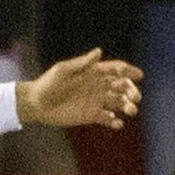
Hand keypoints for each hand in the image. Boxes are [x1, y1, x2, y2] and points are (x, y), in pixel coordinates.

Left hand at [16, 47, 140, 128]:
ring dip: (128, 106)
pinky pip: (108, 119)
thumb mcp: (63, 70)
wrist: (37, 104)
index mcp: (93, 72)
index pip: (116, 69)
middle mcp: (98, 86)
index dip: (129, 71)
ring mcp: (96, 101)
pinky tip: (117, 123)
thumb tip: (99, 51)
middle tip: (135, 97)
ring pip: (119, 103)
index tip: (138, 75)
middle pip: (122, 87)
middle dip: (131, 91)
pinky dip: (115, 122)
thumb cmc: (48, 83)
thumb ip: (82, 63)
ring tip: (131, 111)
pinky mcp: (92, 116)